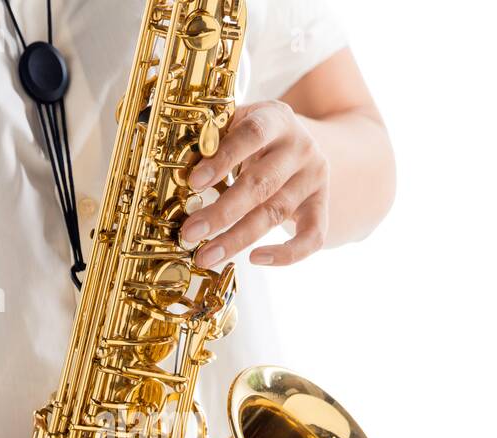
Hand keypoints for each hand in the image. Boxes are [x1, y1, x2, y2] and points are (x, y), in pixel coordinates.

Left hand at [181, 100, 329, 268]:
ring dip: (238, 239)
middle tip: (190, 234)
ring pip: (276, 213)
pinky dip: (287, 254)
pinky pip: (313, 236)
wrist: (302, 142)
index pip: (252, 135)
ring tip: (206, 256)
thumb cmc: (255, 137)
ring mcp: (314, 178)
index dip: (223, 159)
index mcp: (276, 118)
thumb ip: (214, 138)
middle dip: (222, 212)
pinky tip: (254, 260)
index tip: (194, 183)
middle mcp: (300, 147)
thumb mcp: (238, 124)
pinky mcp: (321, 205)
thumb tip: (176, 166)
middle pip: (261, 184)